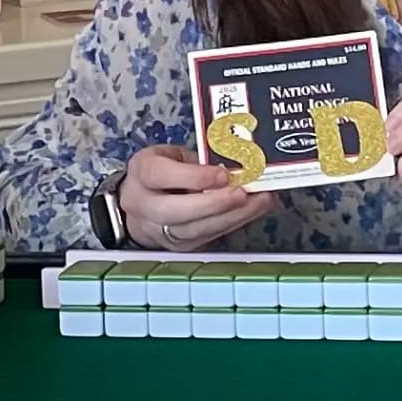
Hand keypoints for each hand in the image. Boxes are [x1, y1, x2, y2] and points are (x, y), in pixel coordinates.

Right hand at [118, 144, 270, 249]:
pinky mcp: (178, 245)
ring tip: (259, 202)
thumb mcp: (176, 155)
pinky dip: (232, 224)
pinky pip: (206, 237)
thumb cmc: (165, 171)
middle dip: (213, 204)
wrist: (143, 201)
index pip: (160, 175)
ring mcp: (158, 230)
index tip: (222, 175)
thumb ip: (200, 161)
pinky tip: (251, 212)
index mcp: (142, 171)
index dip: (192, 177)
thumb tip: (240, 165)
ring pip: (193, 230)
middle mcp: (143, 204)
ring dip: (230, 217)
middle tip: (243, 194)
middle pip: (173, 211)